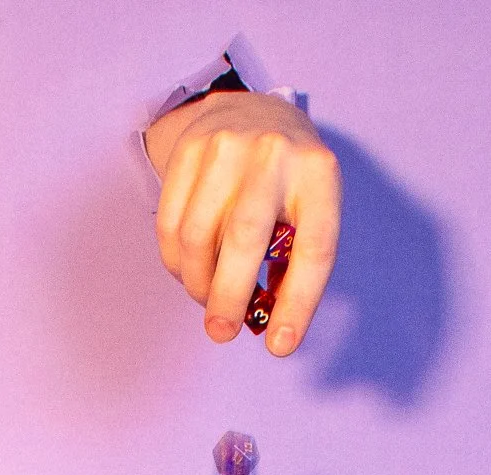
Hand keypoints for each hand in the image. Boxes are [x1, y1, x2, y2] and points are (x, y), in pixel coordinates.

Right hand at [145, 91, 340, 355]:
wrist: (251, 111)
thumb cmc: (287, 182)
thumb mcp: (309, 210)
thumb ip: (294, 264)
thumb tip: (270, 329)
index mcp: (319, 174)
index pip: (313, 248)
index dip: (297, 304)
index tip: (280, 347)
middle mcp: (274, 153)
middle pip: (245, 237)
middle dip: (229, 296)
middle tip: (221, 333)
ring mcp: (227, 145)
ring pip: (198, 234)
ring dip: (198, 282)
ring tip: (207, 301)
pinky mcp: (189, 149)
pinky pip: (171, 222)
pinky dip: (176, 261)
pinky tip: (189, 273)